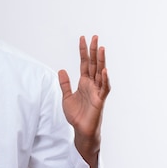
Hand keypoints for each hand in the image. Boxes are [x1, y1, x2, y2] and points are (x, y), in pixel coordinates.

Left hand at [58, 35, 110, 155]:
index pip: (84, 63)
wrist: (81, 130)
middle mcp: (92, 84)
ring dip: (101, 61)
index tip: (82, 39)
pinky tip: (104, 71)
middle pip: (94, 64)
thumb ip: (65, 84)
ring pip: (100, 73)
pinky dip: (104, 79)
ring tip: (101, 48)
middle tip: (95, 37)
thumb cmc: (76, 115)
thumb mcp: (66, 97)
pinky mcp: (100, 100)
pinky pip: (104, 88)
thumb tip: (61, 70)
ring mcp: (97, 91)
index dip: (83, 51)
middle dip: (94, 51)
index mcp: (84, 82)